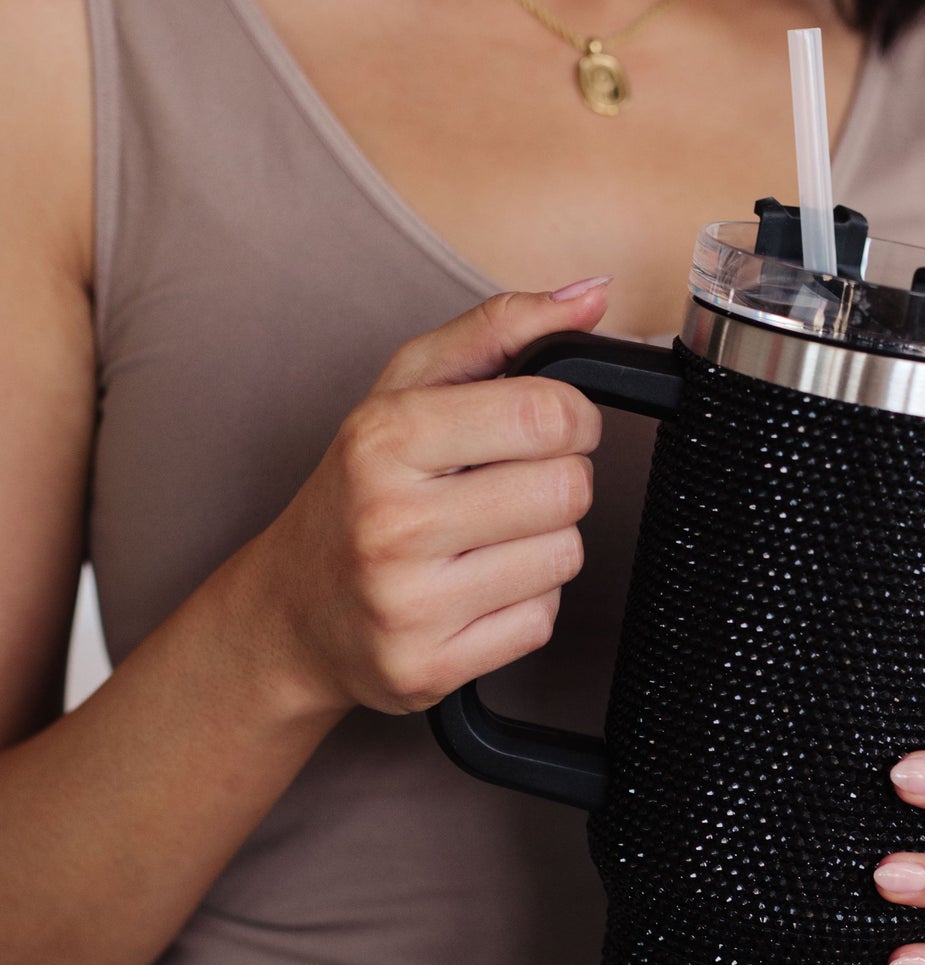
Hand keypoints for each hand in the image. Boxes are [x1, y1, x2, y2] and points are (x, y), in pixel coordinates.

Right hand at [242, 276, 612, 718]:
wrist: (291, 609)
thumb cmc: (359, 488)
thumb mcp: (406, 388)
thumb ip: (499, 329)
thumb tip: (592, 296)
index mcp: (385, 439)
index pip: (547, 415)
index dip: (571, 418)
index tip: (549, 426)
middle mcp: (391, 523)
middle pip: (567, 490)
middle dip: (555, 482)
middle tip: (506, 486)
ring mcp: (409, 604)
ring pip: (564, 557)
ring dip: (542, 544)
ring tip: (484, 539)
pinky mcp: (430, 668)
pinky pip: (541, 621)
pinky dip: (524, 604)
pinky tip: (475, 589)